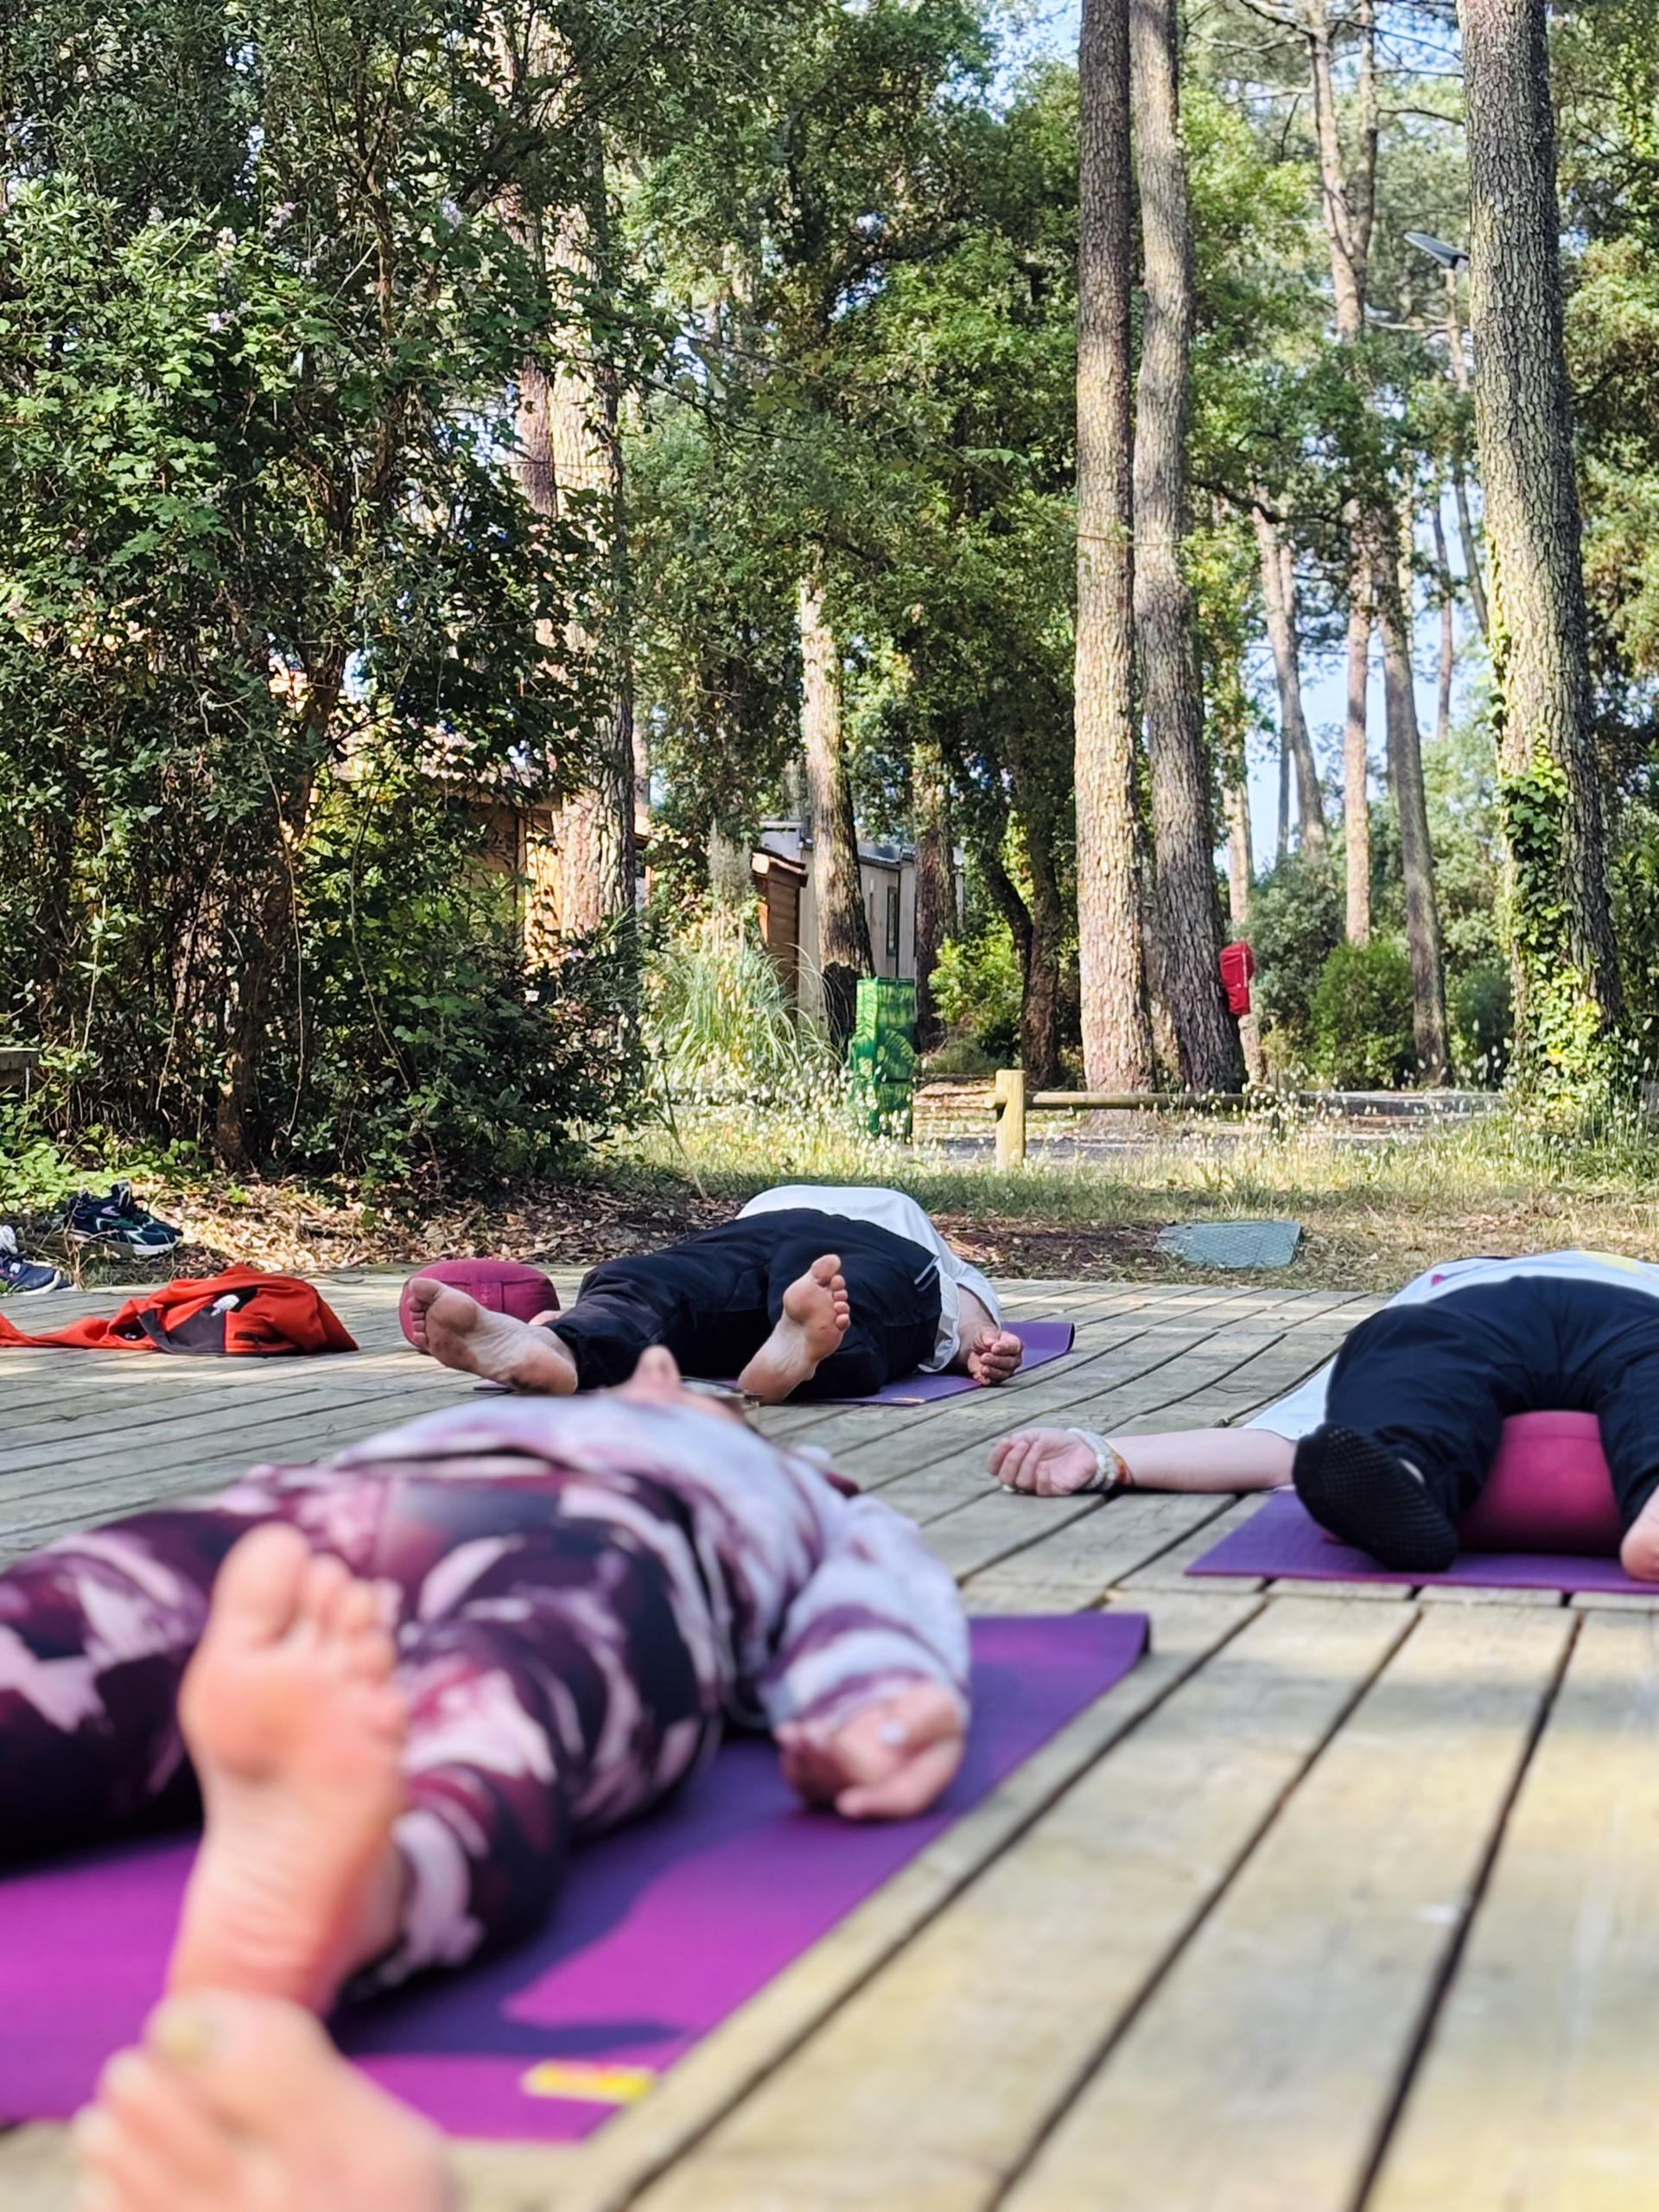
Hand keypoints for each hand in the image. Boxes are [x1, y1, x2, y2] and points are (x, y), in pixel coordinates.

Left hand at [776, 1681, 965, 1818]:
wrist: (910, 1709)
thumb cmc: (931, 1711)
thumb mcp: (938, 1706)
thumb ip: (921, 1720)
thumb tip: (890, 1736)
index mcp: (919, 1782)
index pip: (900, 1801)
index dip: (874, 1804)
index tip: (846, 1804)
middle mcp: (883, 1793)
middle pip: (855, 1790)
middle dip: (829, 1766)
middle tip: (813, 1734)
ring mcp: (854, 1787)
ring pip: (824, 1788)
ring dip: (804, 1762)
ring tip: (791, 1733)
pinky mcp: (832, 1777)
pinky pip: (808, 1778)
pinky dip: (794, 1760)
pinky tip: (787, 1734)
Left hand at [964, 1327, 1022, 1384]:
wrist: (977, 1348)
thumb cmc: (987, 1339)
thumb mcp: (986, 1332)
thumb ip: (989, 1336)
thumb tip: (991, 1343)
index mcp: (1014, 1344)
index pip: (1014, 1347)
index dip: (1005, 1348)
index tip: (994, 1348)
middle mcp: (1013, 1359)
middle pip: (1009, 1363)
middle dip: (996, 1360)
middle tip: (985, 1357)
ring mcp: (1006, 1370)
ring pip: (1002, 1374)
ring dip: (991, 1372)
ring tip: (983, 1368)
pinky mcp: (996, 1379)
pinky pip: (993, 1382)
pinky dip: (986, 1379)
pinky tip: (980, 1376)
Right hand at [988, 1426, 1099, 1495]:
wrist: (1083, 1446)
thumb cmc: (1057, 1442)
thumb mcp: (1036, 1434)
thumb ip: (1019, 1439)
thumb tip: (1006, 1444)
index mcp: (1015, 1463)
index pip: (995, 1467)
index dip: (996, 1457)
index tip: (1006, 1442)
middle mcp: (1023, 1476)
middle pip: (1005, 1478)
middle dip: (1010, 1460)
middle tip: (1023, 1445)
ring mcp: (1037, 1485)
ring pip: (1021, 1483)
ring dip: (1027, 1463)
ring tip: (1037, 1447)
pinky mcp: (1054, 1491)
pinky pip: (1041, 1490)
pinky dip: (1040, 1477)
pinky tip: (1045, 1466)